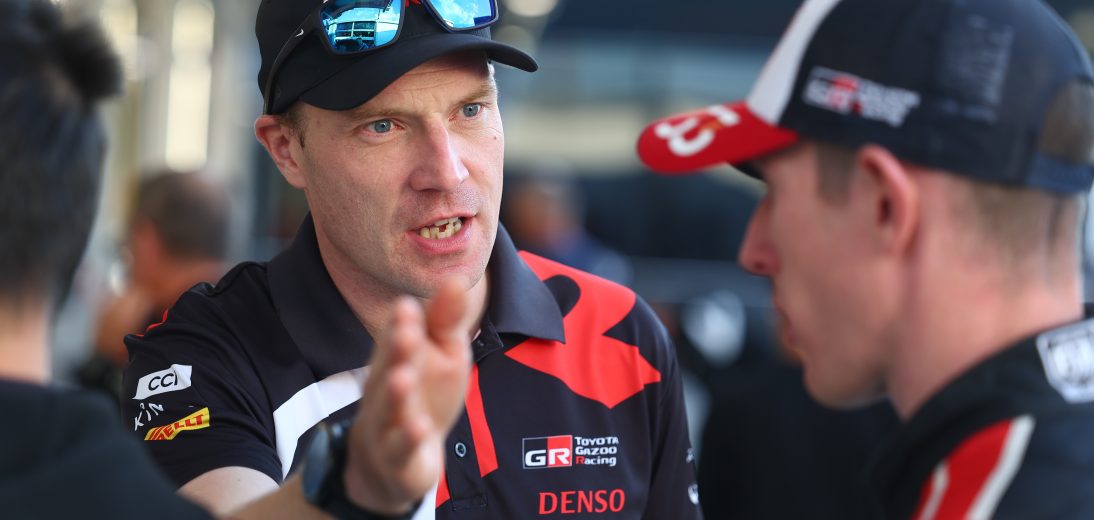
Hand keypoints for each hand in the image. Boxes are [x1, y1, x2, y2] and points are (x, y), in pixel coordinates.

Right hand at [343, 278, 472, 513]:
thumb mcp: (444, 355)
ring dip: (396, 394)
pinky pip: (400, 449)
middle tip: (406, 331)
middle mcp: (388, 387)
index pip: (399, 337)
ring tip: (403, 377)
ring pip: (390, 408)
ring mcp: (388, 423)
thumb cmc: (424, 396)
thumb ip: (446, 321)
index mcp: (399, 357)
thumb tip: (457, 278)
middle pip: (390, 367)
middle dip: (396, 350)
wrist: (395, 461)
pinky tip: (419, 427)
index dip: (402, 324)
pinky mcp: (398, 458)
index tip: (407, 306)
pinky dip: (408, 438)